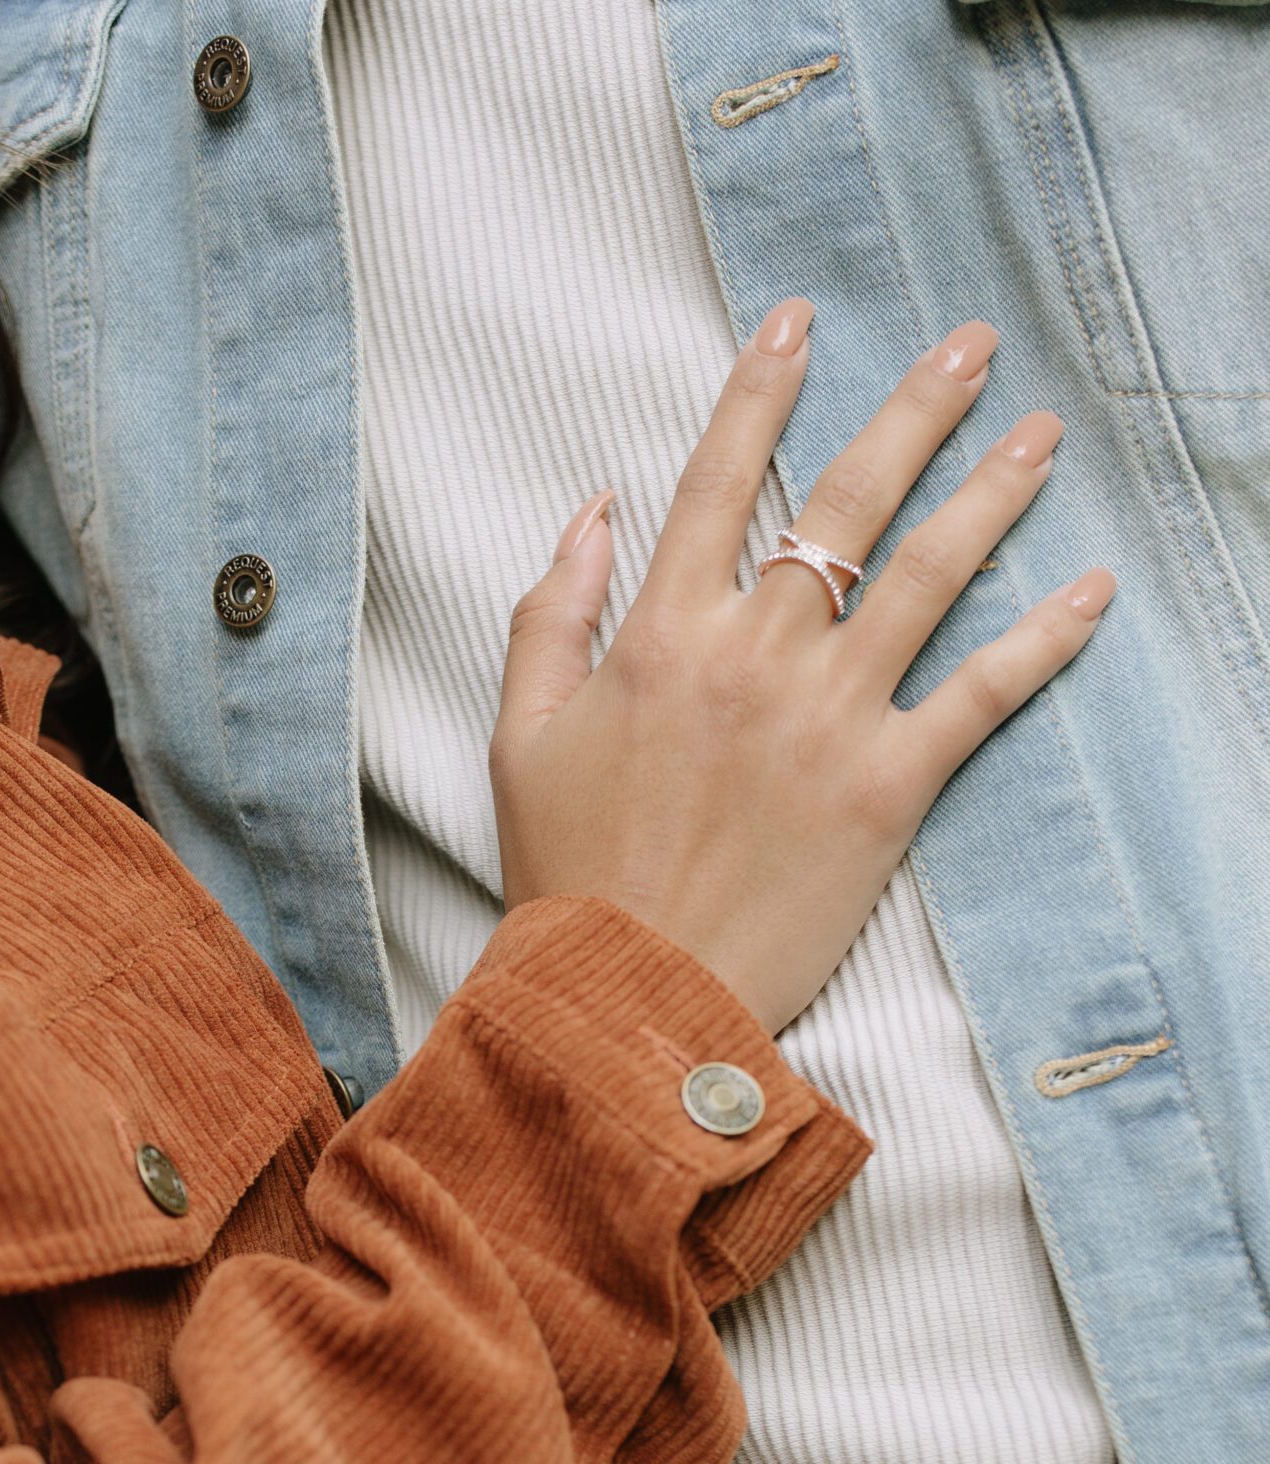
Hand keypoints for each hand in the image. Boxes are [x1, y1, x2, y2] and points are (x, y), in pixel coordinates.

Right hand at [490, 299, 1114, 1032]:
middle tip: (970, 347)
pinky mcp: (885, 788)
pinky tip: (1093, 590)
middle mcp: (754, 654)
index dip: (762, 388)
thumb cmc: (568, 872)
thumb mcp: (520, 734)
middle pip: (846, 501)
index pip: (721, 478)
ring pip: (926, 576)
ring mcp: (826, 717)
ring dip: (991, 495)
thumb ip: (551, 613)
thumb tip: (591, 509)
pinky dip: (1042, 640)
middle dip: (915, 410)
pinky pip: (978, 695)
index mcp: (662, 634)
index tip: (802, 320)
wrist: (626, 993)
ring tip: (1040, 435)